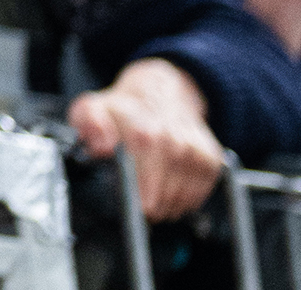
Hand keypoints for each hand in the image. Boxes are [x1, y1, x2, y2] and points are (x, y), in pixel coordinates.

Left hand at [68, 57, 223, 221]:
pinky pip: (198, 196)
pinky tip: (169, 189)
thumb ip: (89, 125)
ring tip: (151, 194)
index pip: (146, 187)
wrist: (159, 92)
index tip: (130, 208)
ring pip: (181, 202)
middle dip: (148, 206)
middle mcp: (175, 143)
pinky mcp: (211, 160)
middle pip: (163, 199)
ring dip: (165, 205)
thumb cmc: (120, 109)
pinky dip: (183, 200)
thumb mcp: (90, 109)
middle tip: (137, 201)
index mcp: (145, 135)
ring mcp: (196, 152)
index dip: (137, 203)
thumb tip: (102, 147)